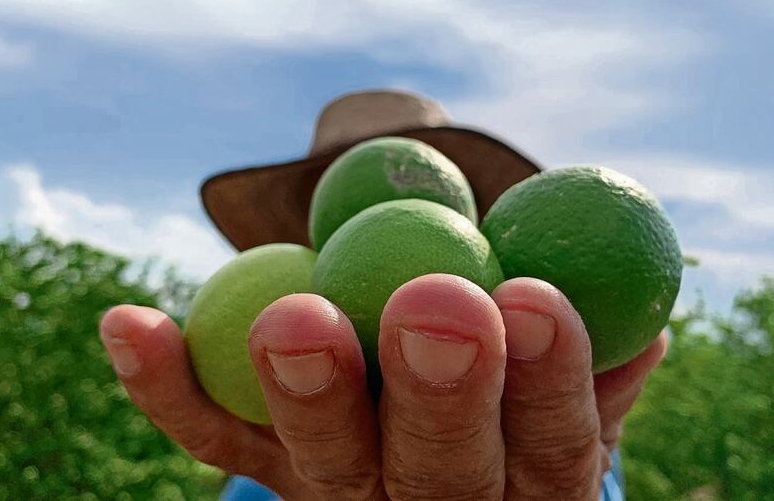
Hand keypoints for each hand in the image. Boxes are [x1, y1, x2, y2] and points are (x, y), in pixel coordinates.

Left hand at [100, 274, 664, 499]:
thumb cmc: (507, 391)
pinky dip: (167, 384)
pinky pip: (213, 438)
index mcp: (523, 481)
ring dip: (305, 391)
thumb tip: (643, 321)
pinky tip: (130, 323)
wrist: (418, 432)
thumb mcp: (563, 384)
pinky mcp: (264, 469)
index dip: (548, 377)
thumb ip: (591, 356)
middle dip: (437, 390)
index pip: (550, 445)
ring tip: (293, 316)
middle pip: (436, 469)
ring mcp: (338, 492)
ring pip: (318, 462)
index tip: (535, 293)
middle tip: (434, 299)